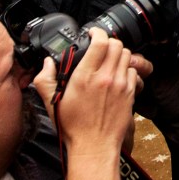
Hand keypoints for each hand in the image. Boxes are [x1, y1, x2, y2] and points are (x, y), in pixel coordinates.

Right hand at [32, 28, 136, 153]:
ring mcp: (120, 85)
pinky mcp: (130, 94)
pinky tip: (117, 75)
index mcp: (85, 76)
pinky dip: (126, 69)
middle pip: (116, 44)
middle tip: (101, 46)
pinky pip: (133, 71)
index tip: (93, 33)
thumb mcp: (52, 102)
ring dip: (118, 54)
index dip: (97, 32)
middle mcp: (105, 78)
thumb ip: (45, 79)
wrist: (94, 146)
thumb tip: (47, 63)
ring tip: (109, 60)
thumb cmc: (74, 127)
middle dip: (108, 41)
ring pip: (126, 55)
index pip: (100, 42)